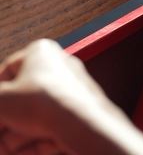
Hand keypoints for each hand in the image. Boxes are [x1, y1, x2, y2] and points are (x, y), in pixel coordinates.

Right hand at [0, 40, 142, 154]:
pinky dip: (36, 142)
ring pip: (34, 116)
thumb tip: (0, 102)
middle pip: (21, 99)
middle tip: (0, 142)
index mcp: (39, 50)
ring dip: (17, 136)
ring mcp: (71, 87)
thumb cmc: (41, 103)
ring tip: (8, 150)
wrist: (81, 123)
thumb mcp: (1, 100)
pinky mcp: (79, 110)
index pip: (7, 71)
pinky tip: (26, 153)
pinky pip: (51, 127)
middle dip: (6, 124)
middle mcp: (58, 64)